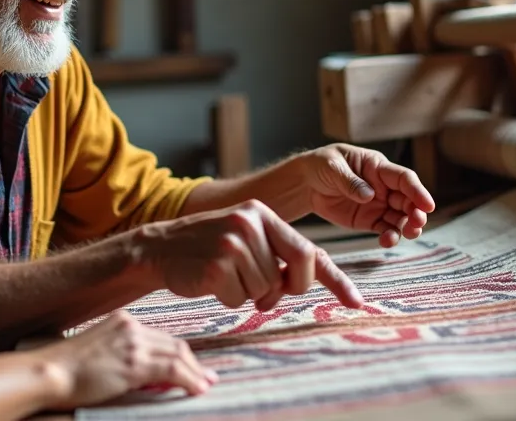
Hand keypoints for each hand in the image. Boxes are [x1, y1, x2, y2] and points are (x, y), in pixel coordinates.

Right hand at [43, 311, 215, 409]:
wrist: (49, 372)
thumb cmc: (65, 368)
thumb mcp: (97, 351)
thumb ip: (120, 353)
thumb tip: (142, 372)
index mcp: (122, 321)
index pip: (160, 337)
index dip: (179, 353)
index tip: (191, 366)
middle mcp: (131, 327)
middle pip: (173, 343)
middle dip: (193, 362)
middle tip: (206, 377)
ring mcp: (133, 344)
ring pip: (178, 355)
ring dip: (195, 372)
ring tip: (205, 385)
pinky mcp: (134, 363)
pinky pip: (173, 370)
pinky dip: (190, 379)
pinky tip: (197, 389)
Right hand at [136, 199, 364, 311]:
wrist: (159, 248)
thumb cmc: (207, 249)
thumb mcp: (245, 238)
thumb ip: (275, 253)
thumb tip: (303, 280)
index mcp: (263, 214)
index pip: (309, 250)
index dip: (336, 280)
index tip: (356, 302)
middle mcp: (250, 223)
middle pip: (293, 274)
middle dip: (284, 290)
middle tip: (264, 294)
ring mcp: (233, 243)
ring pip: (265, 289)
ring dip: (248, 293)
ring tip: (225, 276)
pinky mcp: (217, 266)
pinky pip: (240, 298)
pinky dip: (228, 299)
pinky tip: (211, 281)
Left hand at [301, 144, 435, 246]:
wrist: (306, 183)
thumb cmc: (322, 165)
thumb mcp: (333, 167)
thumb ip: (350, 181)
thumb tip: (369, 195)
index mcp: (378, 167)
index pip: (404, 179)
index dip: (418, 191)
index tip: (428, 205)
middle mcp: (384, 187)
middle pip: (408, 200)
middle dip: (416, 212)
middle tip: (417, 223)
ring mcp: (379, 205)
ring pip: (401, 218)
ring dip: (407, 227)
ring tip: (404, 235)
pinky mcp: (370, 220)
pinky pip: (385, 230)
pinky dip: (389, 236)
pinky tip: (387, 241)